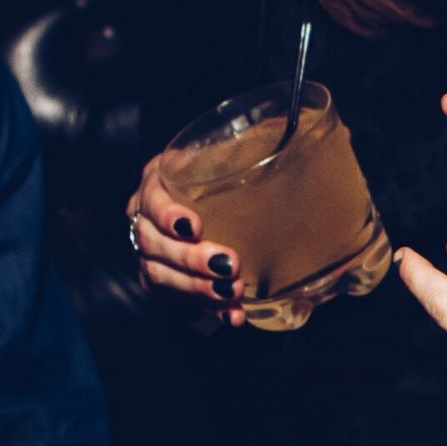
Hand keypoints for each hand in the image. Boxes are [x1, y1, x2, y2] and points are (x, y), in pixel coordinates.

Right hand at [127, 153, 246, 325]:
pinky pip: (178, 300)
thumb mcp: (239, 150)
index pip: (151, 197)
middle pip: (152, 244)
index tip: (193, 226)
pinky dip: (207, 309)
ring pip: (159, 276)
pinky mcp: (164, 281)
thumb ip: (263, 140)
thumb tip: (300, 129)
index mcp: (159, 179)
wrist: (224, 203)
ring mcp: (151, 252)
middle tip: (229, 265)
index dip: (167, 214)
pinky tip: (232, 316)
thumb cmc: (230, 171)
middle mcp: (146, 216)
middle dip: (190, 259)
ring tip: (232, 292)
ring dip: (197, 288)